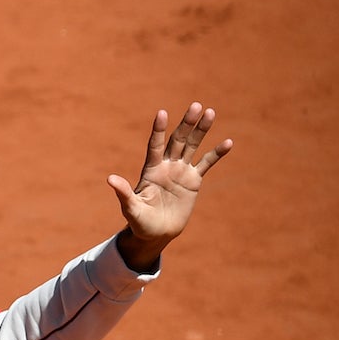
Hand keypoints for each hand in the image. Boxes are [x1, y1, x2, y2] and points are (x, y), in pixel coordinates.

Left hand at [108, 102, 231, 271]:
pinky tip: (228, 142)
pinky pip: (206, 163)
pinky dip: (216, 154)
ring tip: (210, 113)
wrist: (157, 233)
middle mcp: (166, 165)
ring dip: (201, 130)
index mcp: (151, 170)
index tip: (162, 113)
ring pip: (192, 146)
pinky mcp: (193, 181)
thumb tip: (110, 179)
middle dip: (186, 124)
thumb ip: (124, 193)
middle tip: (196, 106)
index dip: (159, 130)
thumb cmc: (140, 222)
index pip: (155, 145)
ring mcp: (181, 171)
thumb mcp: (131, 208)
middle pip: (178, 140)